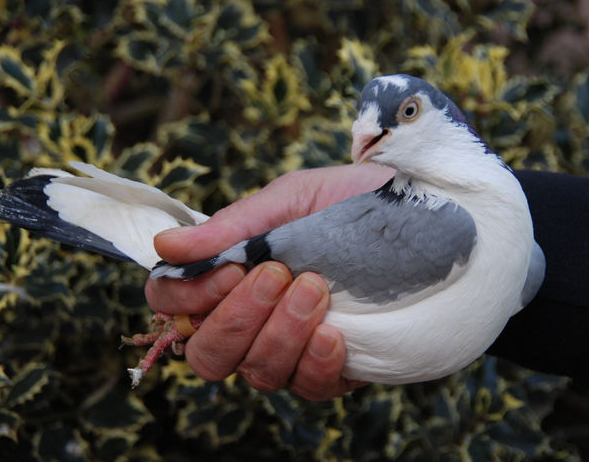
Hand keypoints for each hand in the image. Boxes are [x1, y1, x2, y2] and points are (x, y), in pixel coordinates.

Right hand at [145, 163, 393, 399]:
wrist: (424, 216)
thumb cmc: (350, 201)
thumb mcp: (293, 200)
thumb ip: (233, 226)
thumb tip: (165, 245)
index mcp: (232, 276)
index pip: (174, 307)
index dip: (187, 299)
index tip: (230, 267)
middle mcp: (255, 320)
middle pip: (209, 355)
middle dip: (237, 319)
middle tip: (277, 275)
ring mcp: (293, 349)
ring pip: (257, 373)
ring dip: (280, 334)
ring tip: (315, 288)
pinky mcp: (335, 370)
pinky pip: (309, 388)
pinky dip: (315, 363)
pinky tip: (334, 334)